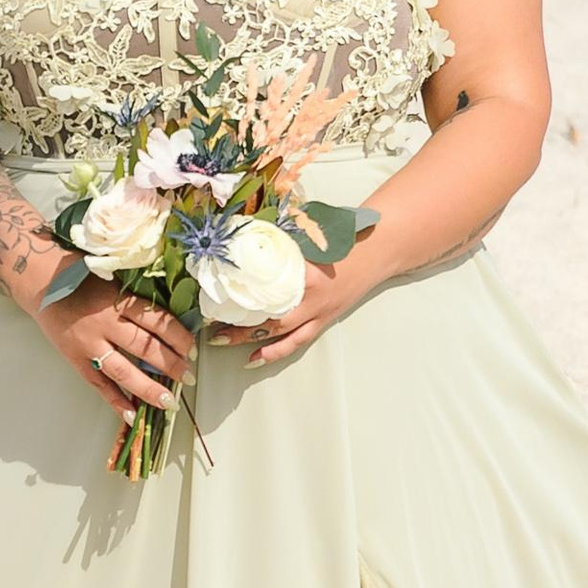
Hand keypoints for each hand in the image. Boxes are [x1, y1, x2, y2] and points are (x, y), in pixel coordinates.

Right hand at [28, 272, 194, 420]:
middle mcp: (104, 323)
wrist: (38, 280)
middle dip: (172, 364)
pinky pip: (98, 384)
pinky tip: (132, 414)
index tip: (193, 349)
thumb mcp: (112, 276)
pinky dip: (115, 401)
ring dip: (149, 388)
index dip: (179, 337)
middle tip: (189, 376)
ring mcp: (88, 345)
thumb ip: (135, 296)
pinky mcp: (75, 359)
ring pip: (124, 372)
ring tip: (168, 401)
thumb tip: (167, 319)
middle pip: (145, 348)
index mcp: (116, 300)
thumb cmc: (78, 273)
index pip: (156, 321)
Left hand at [206, 235, 377, 372]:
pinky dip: (276, 351)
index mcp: (306, 270)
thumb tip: (246, 231)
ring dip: (250, 339)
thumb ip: (282, 236)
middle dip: (238, 321)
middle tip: (210, 321)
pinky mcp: (324, 320)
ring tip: (222, 340)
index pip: (266, 281)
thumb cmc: (343, 238)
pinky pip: (298, 341)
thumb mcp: (310, 232)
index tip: (215, 290)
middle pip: (269, 314)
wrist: (377, 250)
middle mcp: (311, 296)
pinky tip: (255, 357)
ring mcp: (319, 311)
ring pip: (280, 333)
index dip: (240, 289)